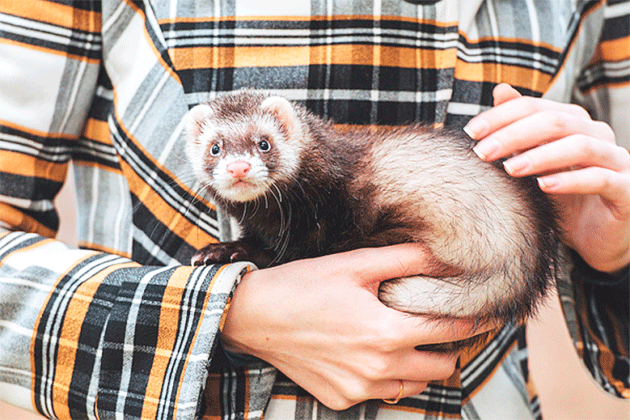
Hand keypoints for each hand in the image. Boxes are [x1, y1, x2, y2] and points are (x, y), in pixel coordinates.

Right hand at [221, 244, 492, 409]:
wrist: (254, 317)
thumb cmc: (303, 285)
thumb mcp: (354, 264)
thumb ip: (404, 260)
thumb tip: (442, 255)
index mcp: (388, 333)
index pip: (452, 330)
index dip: (476, 320)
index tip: (490, 313)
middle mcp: (379, 369)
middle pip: (442, 365)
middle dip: (449, 345)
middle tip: (440, 325)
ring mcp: (360, 389)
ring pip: (415, 383)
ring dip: (420, 363)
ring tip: (406, 338)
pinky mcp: (341, 399)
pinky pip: (381, 394)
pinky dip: (387, 376)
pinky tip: (370, 352)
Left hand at [465, 84, 629, 272]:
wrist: (596, 236)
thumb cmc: (561, 196)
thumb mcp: (534, 161)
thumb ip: (519, 129)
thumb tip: (500, 89)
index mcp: (574, 123)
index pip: (535, 108)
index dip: (502, 116)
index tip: (471, 132)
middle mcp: (598, 135)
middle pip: (555, 122)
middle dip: (514, 135)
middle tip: (483, 152)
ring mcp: (616, 160)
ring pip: (581, 146)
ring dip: (541, 156)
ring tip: (510, 169)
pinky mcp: (627, 189)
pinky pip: (601, 178)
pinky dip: (571, 180)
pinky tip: (544, 186)